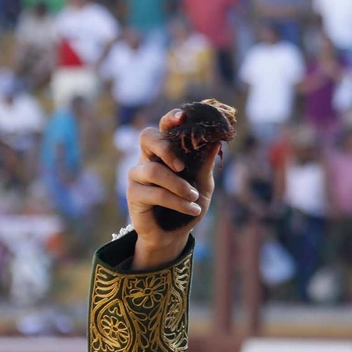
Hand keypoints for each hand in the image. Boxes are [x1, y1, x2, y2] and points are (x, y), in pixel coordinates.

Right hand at [127, 108, 221, 269]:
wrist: (176, 235)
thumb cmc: (189, 204)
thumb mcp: (203, 184)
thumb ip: (206, 164)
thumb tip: (217, 141)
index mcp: (166, 151)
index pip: (164, 127)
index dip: (171, 119)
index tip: (183, 117)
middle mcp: (149, 158)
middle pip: (147, 137)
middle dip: (165, 147)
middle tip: (181, 165)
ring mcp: (138, 175)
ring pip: (153, 170)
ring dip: (178, 185)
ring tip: (194, 197)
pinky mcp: (134, 194)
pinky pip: (155, 193)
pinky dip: (177, 201)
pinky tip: (192, 209)